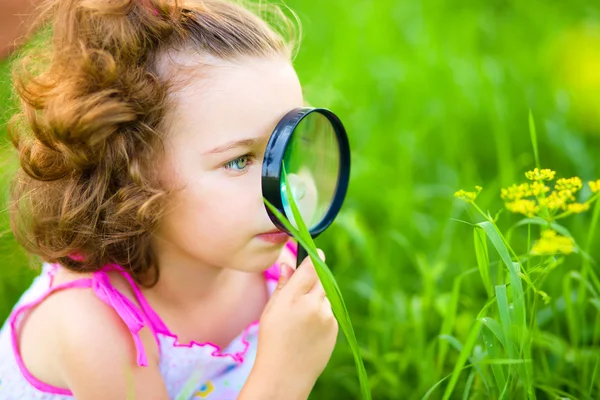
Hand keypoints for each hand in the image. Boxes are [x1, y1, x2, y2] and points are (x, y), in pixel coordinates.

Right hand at [251, 250, 337, 396]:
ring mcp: (327, 317)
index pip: (311, 267)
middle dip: (316, 276)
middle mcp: (314, 305)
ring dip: (316, 298)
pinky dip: (320, 314)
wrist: (285, 376)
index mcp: (294, 298)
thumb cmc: (272, 341)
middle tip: (304, 285)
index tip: (315, 251)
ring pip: (325, 296)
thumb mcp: (271, 310)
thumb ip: (284, 285)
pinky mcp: (335, 328)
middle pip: (322, 278)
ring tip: (300, 318)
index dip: (314, 256)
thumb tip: (289, 264)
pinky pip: (329, 312)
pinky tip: (307, 329)